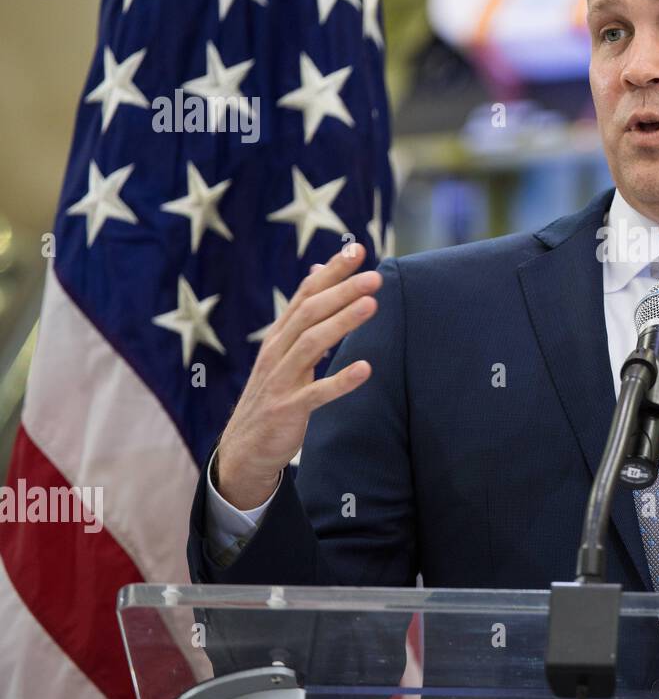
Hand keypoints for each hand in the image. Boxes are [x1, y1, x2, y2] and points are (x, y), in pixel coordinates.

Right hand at [216, 245, 381, 509]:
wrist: (245, 449)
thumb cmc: (274, 394)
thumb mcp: (284, 352)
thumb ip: (303, 316)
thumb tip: (318, 271)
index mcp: (279, 336)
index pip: (306, 294)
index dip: (330, 271)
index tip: (357, 249)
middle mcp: (277, 352)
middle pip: (309, 313)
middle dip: (342, 291)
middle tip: (374, 275)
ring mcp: (280, 380)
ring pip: (312, 344)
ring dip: (343, 323)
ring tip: (372, 305)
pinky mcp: (287, 409)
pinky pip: (316, 393)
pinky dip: (340, 381)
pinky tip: (365, 369)